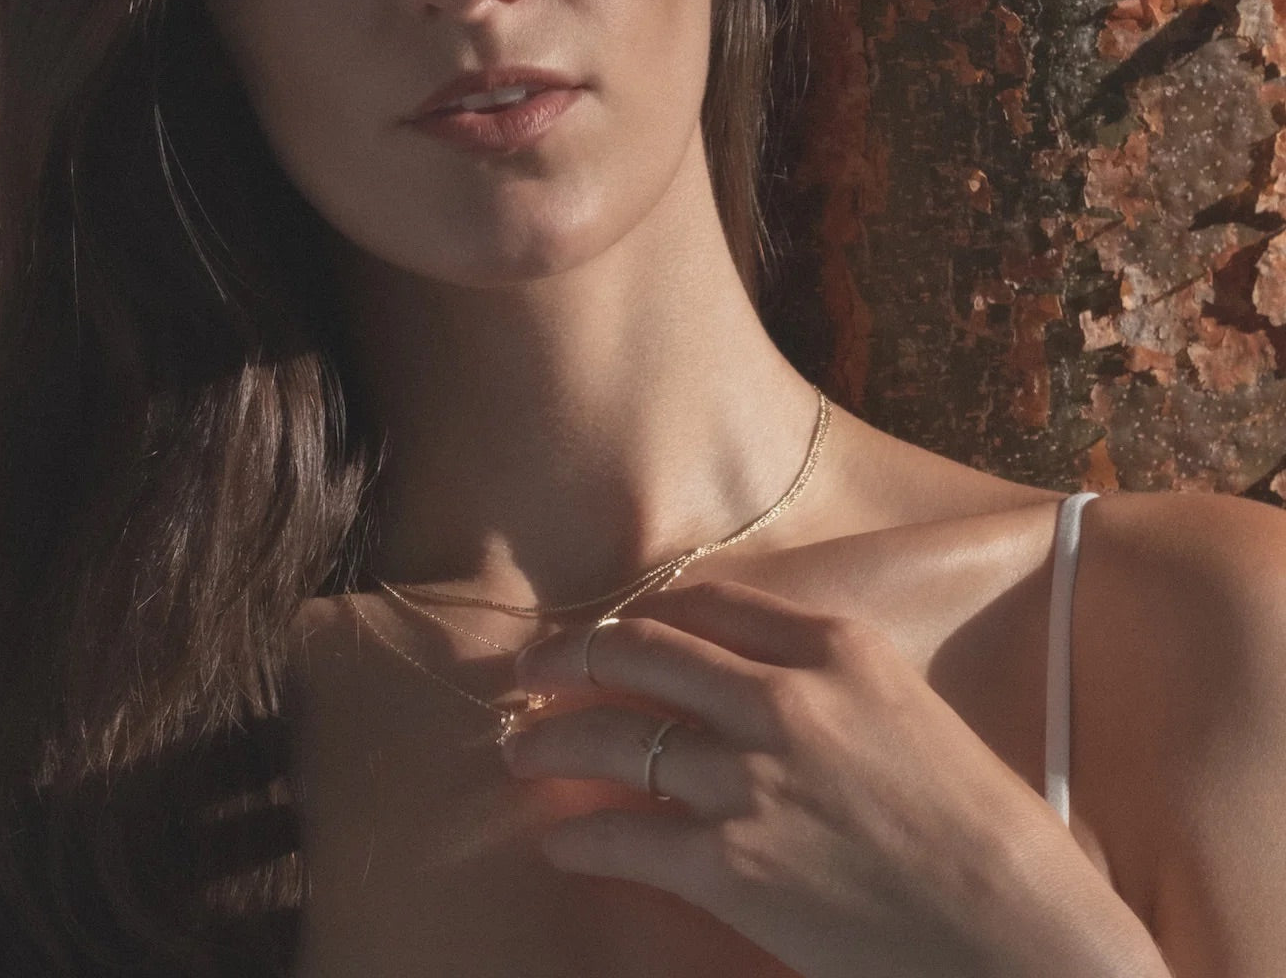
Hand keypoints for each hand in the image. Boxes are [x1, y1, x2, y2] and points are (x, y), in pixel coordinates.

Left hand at [504, 579, 1116, 977]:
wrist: (1028, 943)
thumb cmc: (993, 836)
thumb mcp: (913, 716)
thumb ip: (828, 686)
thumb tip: (744, 685)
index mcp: (841, 647)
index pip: (706, 603)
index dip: (641, 613)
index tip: (610, 628)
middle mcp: (786, 697)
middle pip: (642, 650)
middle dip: (572, 656)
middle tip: (533, 671)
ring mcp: (751, 779)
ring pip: (615, 735)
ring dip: (551, 742)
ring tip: (519, 751)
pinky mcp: (730, 865)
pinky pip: (623, 834)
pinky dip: (579, 837)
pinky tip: (562, 842)